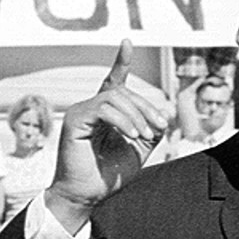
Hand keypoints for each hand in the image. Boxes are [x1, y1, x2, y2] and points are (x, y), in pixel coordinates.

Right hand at [47, 40, 171, 231]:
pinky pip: (103, 108)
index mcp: (105, 114)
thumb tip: (163, 114)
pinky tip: (131, 134)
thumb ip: (150, 130)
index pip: (113, 82)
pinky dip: (122, 120)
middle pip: (123, 91)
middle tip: (158, 127)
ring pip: (114, 96)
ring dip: (136, 114)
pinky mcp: (74, 120)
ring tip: (143, 134)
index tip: (126, 42)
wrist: (87, 195)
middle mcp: (90, 108)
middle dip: (146, 106)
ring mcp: (80, 112)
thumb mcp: (139, 149)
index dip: (121, 61)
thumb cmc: (109, 175)